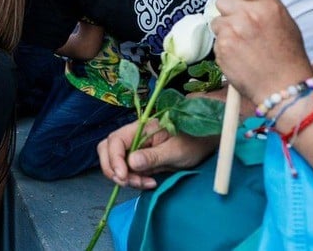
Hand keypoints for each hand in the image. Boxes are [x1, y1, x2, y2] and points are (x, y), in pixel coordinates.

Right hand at [98, 119, 218, 189]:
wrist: (205, 141)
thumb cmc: (194, 141)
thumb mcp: (176, 151)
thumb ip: (153, 156)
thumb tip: (131, 162)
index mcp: (140, 128)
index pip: (115, 140)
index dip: (114, 159)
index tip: (124, 176)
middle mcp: (134, 136)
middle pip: (108, 149)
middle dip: (113, 169)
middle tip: (129, 182)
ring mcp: (136, 148)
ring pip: (115, 162)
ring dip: (124, 177)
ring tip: (145, 183)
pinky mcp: (140, 159)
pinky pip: (128, 170)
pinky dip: (133, 179)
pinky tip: (149, 183)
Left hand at [210, 0, 312, 104]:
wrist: (284, 89)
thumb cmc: (288, 56)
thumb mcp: (285, 21)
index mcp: (267, 6)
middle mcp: (248, 15)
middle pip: (222, 0)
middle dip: (229, 11)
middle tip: (243, 26)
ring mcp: (232, 32)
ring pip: (216, 21)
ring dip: (225, 30)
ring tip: (244, 44)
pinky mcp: (221, 49)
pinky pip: (216, 40)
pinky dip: (224, 47)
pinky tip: (240, 56)